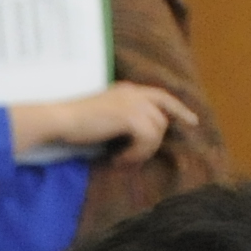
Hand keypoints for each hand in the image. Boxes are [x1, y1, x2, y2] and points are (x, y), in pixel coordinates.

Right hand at [10, 83, 195, 164]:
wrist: (59, 119)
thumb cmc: (71, 122)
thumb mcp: (101, 114)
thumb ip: (119, 118)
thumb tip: (132, 137)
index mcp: (127, 90)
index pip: (161, 97)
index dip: (179, 109)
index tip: (191, 122)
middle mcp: (134, 93)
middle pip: (162, 119)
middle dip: (153, 142)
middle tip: (134, 158)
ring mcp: (134, 104)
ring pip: (156, 131)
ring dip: (141, 151)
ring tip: (121, 160)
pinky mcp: (130, 117)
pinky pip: (146, 140)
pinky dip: (134, 154)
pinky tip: (117, 159)